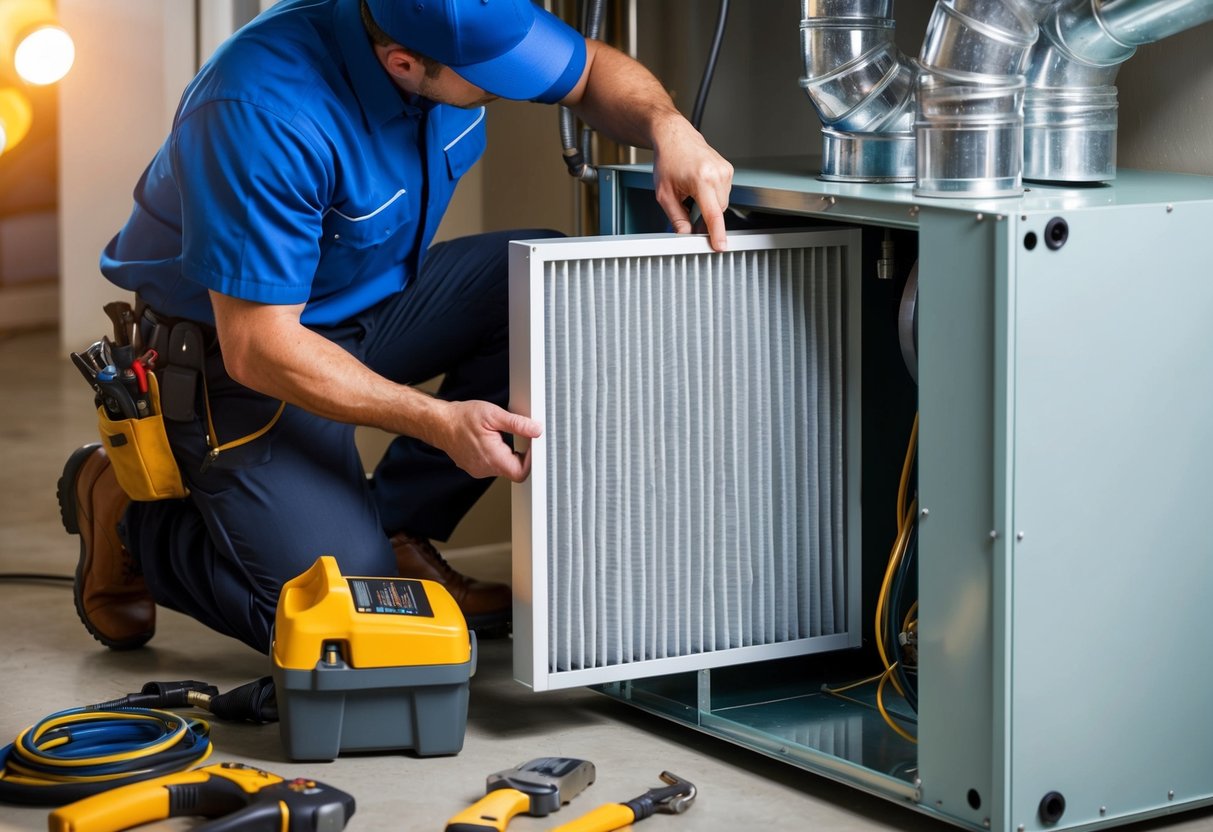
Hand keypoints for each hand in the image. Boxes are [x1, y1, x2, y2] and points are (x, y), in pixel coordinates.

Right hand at [432, 400, 542, 481]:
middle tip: (515, 435)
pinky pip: (491, 465)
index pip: (521, 472)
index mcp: (493, 458)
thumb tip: (536, 430)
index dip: (530, 460)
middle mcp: (485, 469)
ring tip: (498, 435)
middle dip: (519, 453)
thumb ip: (517, 424)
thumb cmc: (462, 418)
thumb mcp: (493, 415)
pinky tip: (489, 440)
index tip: (530, 444)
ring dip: (506, 452)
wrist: (439, 422)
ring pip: (502, 467)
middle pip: (513, 470)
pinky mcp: (474, 468)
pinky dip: (495, 453)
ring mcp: (478, 470)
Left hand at [652, 124, 733, 251]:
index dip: (717, 233)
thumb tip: (686, 235)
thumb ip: (676, 218)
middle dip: (705, 218)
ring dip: (709, 206)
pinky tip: (700, 187)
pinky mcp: (728, 170)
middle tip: (689, 214)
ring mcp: (725, 170)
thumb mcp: (665, 194)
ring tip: (692, 193)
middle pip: (718, 211)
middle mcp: (717, 174)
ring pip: (722, 204)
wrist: (674, 136)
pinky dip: (713, 196)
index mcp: (701, 179)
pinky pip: (724, 193)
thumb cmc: (668, 159)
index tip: (720, 246)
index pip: (712, 214)